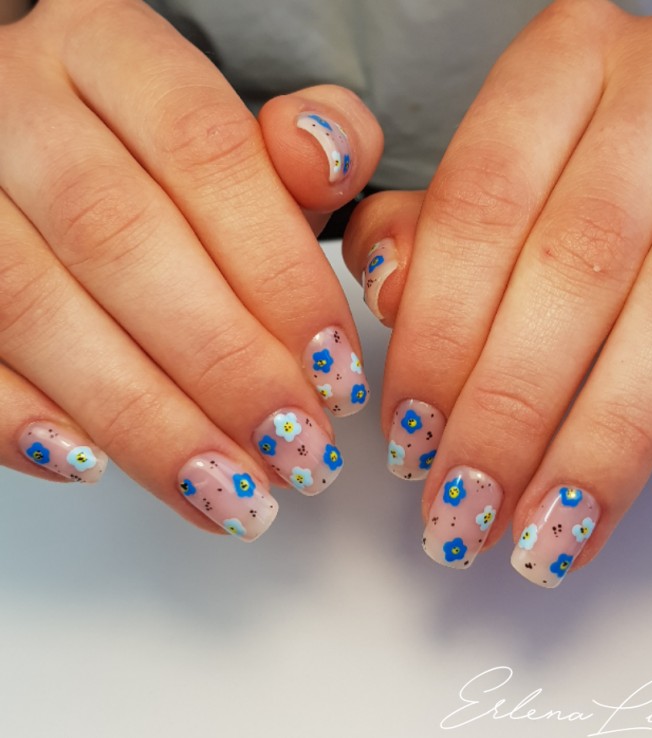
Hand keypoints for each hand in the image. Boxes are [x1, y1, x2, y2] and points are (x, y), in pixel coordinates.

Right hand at [0, 0, 381, 540]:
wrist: (40, 139)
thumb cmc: (156, 151)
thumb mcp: (235, 125)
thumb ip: (303, 144)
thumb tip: (327, 156)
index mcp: (109, 50)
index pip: (206, 154)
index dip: (280, 276)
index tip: (337, 373)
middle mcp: (18, 106)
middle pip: (120, 237)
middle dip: (221, 363)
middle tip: (296, 449)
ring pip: (33, 306)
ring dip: (141, 417)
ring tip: (228, 491)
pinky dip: (17, 416)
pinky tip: (91, 465)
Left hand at [343, 0, 651, 584]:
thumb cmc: (577, 151)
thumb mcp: (494, 161)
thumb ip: (425, 224)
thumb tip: (385, 292)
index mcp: (564, 62)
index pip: (480, 211)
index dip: (438, 338)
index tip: (410, 439)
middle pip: (576, 268)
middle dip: (511, 411)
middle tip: (465, 511)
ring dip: (605, 438)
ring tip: (547, 532)